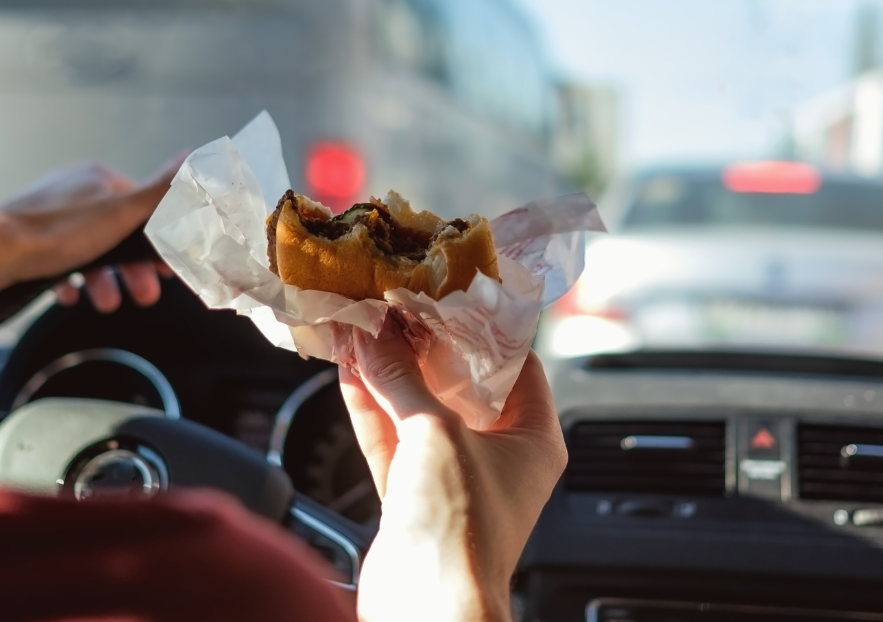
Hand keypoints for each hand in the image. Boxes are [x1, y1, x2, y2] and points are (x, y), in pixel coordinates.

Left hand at [0, 156, 183, 311]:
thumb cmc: (55, 232)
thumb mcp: (121, 212)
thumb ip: (159, 191)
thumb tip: (192, 158)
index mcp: (99, 180)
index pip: (141, 208)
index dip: (157, 240)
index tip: (167, 266)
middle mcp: (74, 192)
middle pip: (116, 233)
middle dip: (131, 267)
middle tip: (143, 293)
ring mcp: (50, 215)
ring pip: (88, 249)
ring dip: (103, 279)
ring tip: (108, 302)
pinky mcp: (29, 239)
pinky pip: (59, 260)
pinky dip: (71, 279)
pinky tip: (73, 295)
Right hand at [338, 322, 566, 621]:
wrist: (428, 607)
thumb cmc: (460, 532)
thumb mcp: (436, 433)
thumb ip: (403, 379)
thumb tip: (377, 335)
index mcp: (533, 437)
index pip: (514, 362)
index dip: (481, 324)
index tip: (447, 292)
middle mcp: (497, 455)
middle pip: (459, 383)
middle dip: (422, 344)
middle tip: (394, 303)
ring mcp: (452, 476)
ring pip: (417, 409)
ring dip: (388, 371)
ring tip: (361, 325)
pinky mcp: (412, 496)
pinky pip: (391, 438)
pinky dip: (370, 405)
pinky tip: (350, 369)